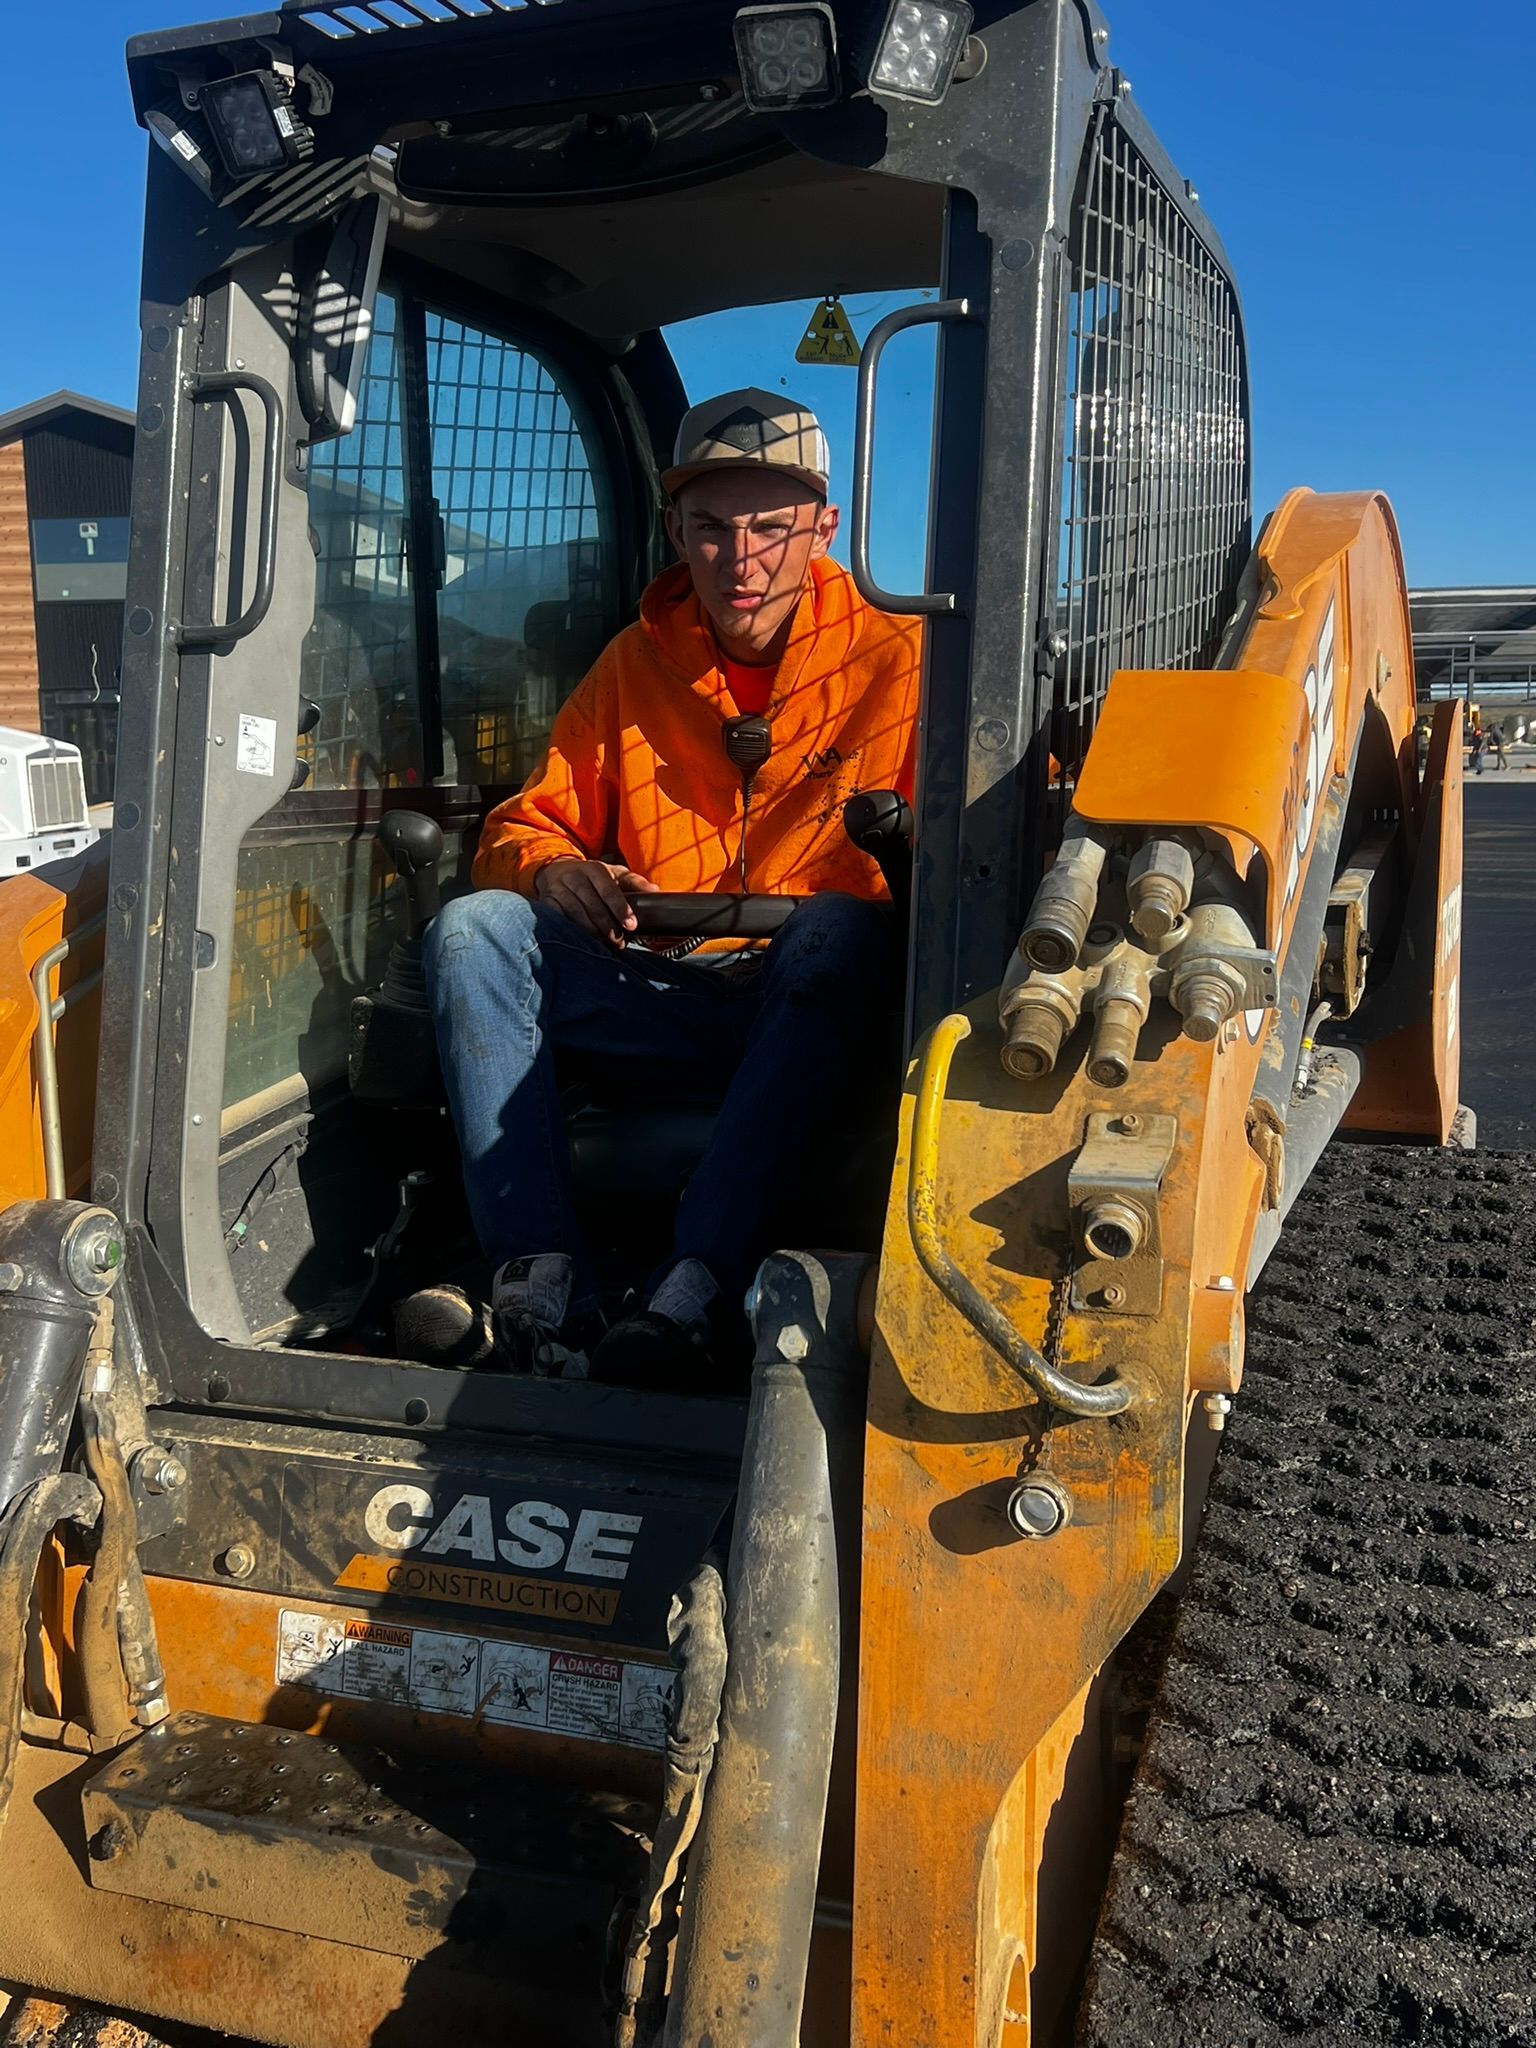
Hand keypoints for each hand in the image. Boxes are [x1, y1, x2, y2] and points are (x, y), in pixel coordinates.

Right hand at [534, 858, 657, 945]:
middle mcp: (575, 877)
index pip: (609, 890)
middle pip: (593, 907)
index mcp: (595, 869)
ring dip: (592, 933)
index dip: (621, 909)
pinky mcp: (547, 901)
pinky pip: (559, 920)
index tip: (631, 926)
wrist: (556, 870)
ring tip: (605, 943)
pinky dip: (572, 931)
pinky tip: (582, 939)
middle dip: (609, 928)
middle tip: (620, 942)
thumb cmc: (592, 876)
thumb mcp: (615, 873)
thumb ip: (635, 882)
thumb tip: (656, 891)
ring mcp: (559, 889)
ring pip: (576, 916)